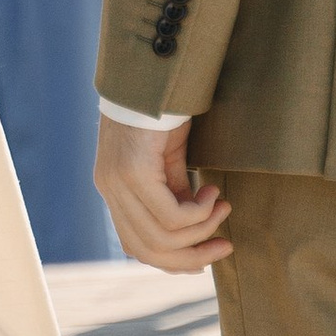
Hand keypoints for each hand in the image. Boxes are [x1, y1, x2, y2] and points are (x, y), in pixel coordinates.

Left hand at [95, 116, 231, 270]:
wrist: (153, 74)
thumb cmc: (162, 112)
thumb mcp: (170, 161)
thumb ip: (175, 195)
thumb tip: (195, 230)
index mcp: (114, 191)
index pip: (137, 246)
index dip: (173, 261)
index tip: (208, 254)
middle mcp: (110, 190)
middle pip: (148, 250)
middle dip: (192, 257)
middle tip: (225, 245)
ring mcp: (118, 182)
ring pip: (162, 236)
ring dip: (202, 230)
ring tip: (222, 206)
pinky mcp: (133, 172)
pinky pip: (171, 214)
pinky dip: (199, 213)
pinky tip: (213, 193)